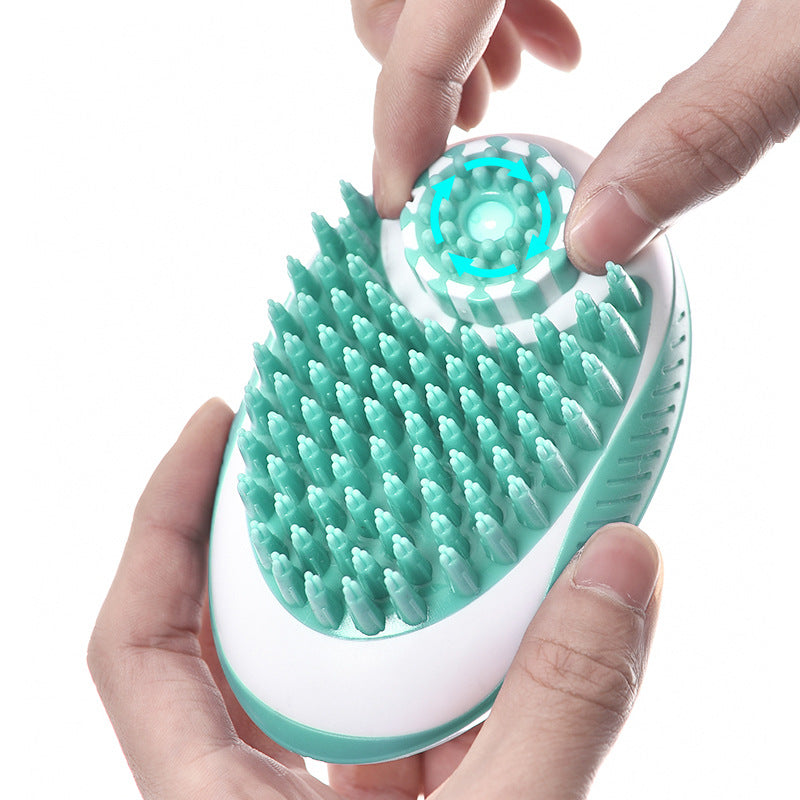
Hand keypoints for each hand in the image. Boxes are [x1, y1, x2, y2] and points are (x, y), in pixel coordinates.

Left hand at [88, 399, 661, 798]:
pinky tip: (495, 615)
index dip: (160, 519)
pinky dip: (453, 665)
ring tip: (411, 503)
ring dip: (377, 596)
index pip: (141, 636)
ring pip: (339, 676)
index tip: (215, 424)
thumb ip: (559, 708)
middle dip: (270, 530)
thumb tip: (622, 565)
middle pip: (236, 635)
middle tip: (319, 439)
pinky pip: (416, 722)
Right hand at [355, 1, 799, 273]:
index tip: (405, 193)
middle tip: (471, 137)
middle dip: (414, 69)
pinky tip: (562, 35)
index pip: (430, 4)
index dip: (402, 106)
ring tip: (523, 86)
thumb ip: (705, 128)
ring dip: (452, 37)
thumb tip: (596, 238)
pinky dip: (498, 2)